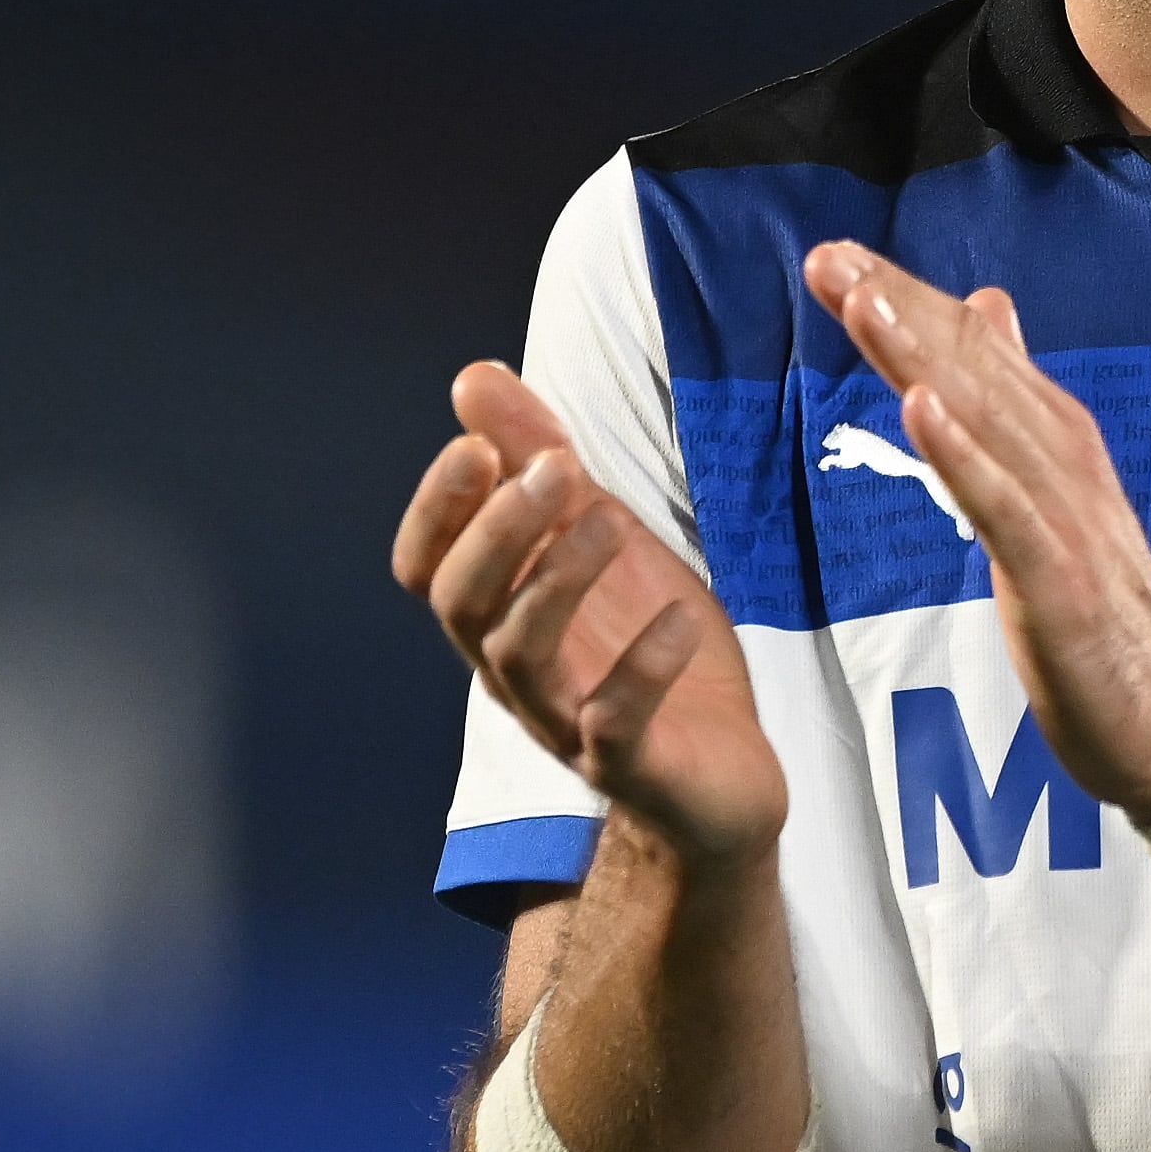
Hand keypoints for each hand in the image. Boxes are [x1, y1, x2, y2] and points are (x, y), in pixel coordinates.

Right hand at [393, 362, 784, 869]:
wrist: (723, 776)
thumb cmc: (648, 649)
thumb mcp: (603, 536)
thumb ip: (539, 461)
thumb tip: (473, 376)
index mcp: (501, 617)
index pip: (427, 568)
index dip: (437, 510)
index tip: (473, 444)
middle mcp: (516, 674)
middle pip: (461, 607)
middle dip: (495, 532)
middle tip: (552, 467)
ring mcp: (567, 725)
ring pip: (521, 658)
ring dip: (557, 581)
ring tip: (608, 521)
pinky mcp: (631, 768)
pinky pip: (614, 727)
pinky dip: (641, 670)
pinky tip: (678, 621)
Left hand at [801, 242, 1150, 818]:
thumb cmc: (1101, 615)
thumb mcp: (1051, 497)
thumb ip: (1016, 407)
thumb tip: (988, 309)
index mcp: (1055, 443)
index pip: (973, 356)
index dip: (908, 304)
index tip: (838, 261)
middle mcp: (1063, 461)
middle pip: (972, 370)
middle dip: (899, 310)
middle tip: (828, 259)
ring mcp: (1064, 516)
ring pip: (983, 421)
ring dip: (920, 357)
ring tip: (862, 303)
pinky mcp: (1058, 576)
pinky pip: (1002, 506)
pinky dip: (961, 453)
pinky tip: (920, 407)